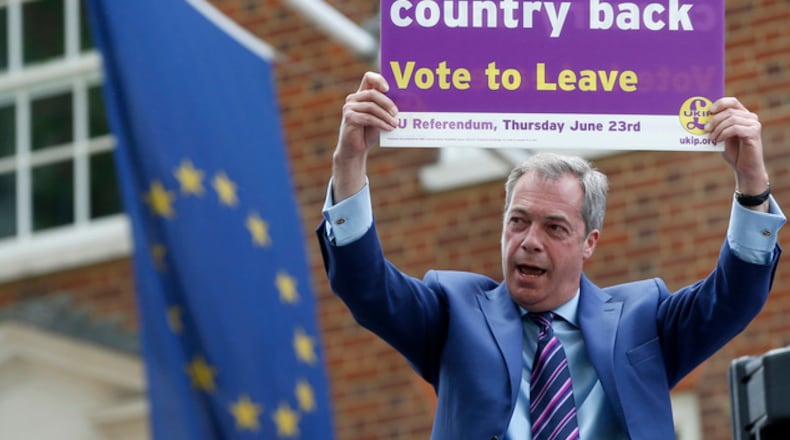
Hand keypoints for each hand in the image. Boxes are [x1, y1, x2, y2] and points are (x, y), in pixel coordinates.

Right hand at [332, 72, 398, 201]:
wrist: (356, 149)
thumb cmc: (369, 132)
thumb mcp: (380, 118)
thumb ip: (386, 109)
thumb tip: (406, 104)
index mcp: (362, 94)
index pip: (369, 78)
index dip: (379, 79)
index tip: (388, 88)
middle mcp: (354, 98)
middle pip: (372, 93)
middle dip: (387, 102)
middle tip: (397, 113)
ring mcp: (349, 107)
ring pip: (371, 106)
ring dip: (386, 116)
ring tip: (396, 124)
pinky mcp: (349, 118)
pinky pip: (368, 118)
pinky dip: (381, 123)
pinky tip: (389, 128)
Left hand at [707, 97, 768, 208]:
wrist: (744, 167)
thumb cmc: (733, 151)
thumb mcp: (721, 136)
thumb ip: (716, 127)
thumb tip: (700, 119)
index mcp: (742, 115)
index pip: (732, 102)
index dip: (720, 103)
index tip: (709, 111)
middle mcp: (750, 117)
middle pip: (729, 111)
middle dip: (714, 120)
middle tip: (705, 129)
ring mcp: (754, 124)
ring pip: (731, 119)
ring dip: (718, 129)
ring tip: (711, 138)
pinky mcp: (754, 133)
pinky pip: (735, 128)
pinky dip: (724, 133)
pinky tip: (718, 140)